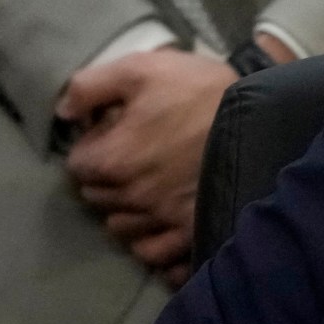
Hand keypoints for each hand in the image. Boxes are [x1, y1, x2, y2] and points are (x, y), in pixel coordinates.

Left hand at [57, 48, 236, 282]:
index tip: (113, 131)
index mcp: (113, 160)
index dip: (93, 144)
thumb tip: (62, 110)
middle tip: (132, 154)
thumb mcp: (143, 69)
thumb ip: (91, 86)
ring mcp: (161, 221)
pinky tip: (159, 224)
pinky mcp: (189, 235)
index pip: (77, 165)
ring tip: (146, 187)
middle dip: (106, 177)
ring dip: (126, 209)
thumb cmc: (200, 92)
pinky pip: (155, 255)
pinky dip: (151, 242)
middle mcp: (131, 198)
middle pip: (96, 198)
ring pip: (121, 228)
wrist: (262, 121)